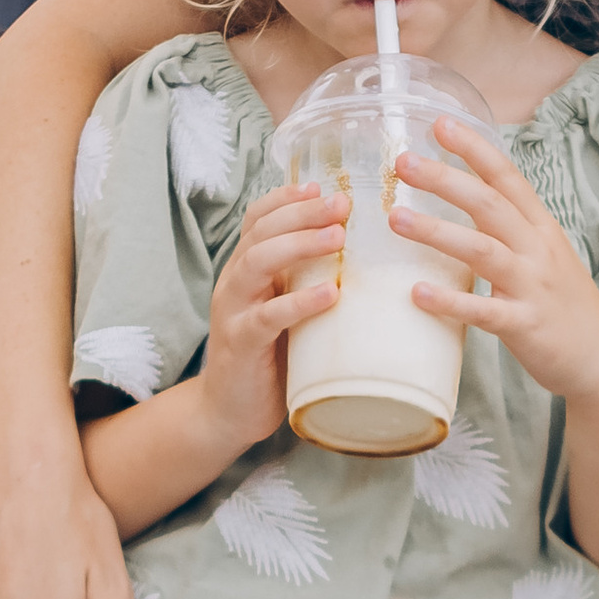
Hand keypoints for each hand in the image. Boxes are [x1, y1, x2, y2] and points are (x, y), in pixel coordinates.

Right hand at [194, 176, 348, 459]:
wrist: (228, 412)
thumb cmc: (269, 359)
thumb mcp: (288, 313)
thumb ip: (310, 286)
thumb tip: (370, 263)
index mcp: (246, 270)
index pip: (258, 219)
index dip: (287, 198)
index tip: (324, 186)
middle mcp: (235, 282)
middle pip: (261, 232)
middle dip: (302, 212)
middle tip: (342, 203)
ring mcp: (234, 311)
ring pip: (259, 262)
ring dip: (300, 245)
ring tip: (338, 237)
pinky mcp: (241, 343)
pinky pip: (268, 316)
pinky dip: (300, 302)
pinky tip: (329, 294)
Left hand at [392, 117, 598, 406]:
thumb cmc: (563, 305)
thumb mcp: (544, 255)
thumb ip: (509, 229)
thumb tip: (466, 199)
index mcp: (540, 229)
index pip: (506, 177)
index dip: (474, 149)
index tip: (440, 123)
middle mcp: (538, 250)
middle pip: (489, 204)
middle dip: (446, 179)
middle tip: (403, 162)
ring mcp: (532, 287)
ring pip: (483, 250)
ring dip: (437, 231)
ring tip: (395, 219)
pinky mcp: (525, 326)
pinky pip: (483, 311)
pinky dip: (450, 301)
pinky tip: (417, 293)